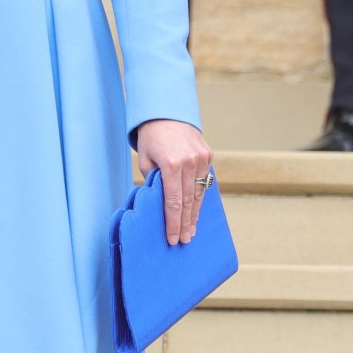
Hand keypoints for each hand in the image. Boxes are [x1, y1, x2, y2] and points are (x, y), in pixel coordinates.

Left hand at [133, 121, 212, 246]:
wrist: (166, 112)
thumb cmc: (151, 138)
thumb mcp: (145, 160)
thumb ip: (153, 181)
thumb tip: (161, 203)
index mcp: (171, 164)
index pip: (173, 201)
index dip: (173, 222)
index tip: (172, 238)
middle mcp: (189, 162)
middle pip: (188, 201)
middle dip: (185, 223)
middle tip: (184, 240)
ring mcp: (201, 158)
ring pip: (199, 193)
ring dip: (194, 214)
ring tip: (191, 230)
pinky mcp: (207, 155)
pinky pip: (204, 182)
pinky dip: (199, 197)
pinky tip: (195, 211)